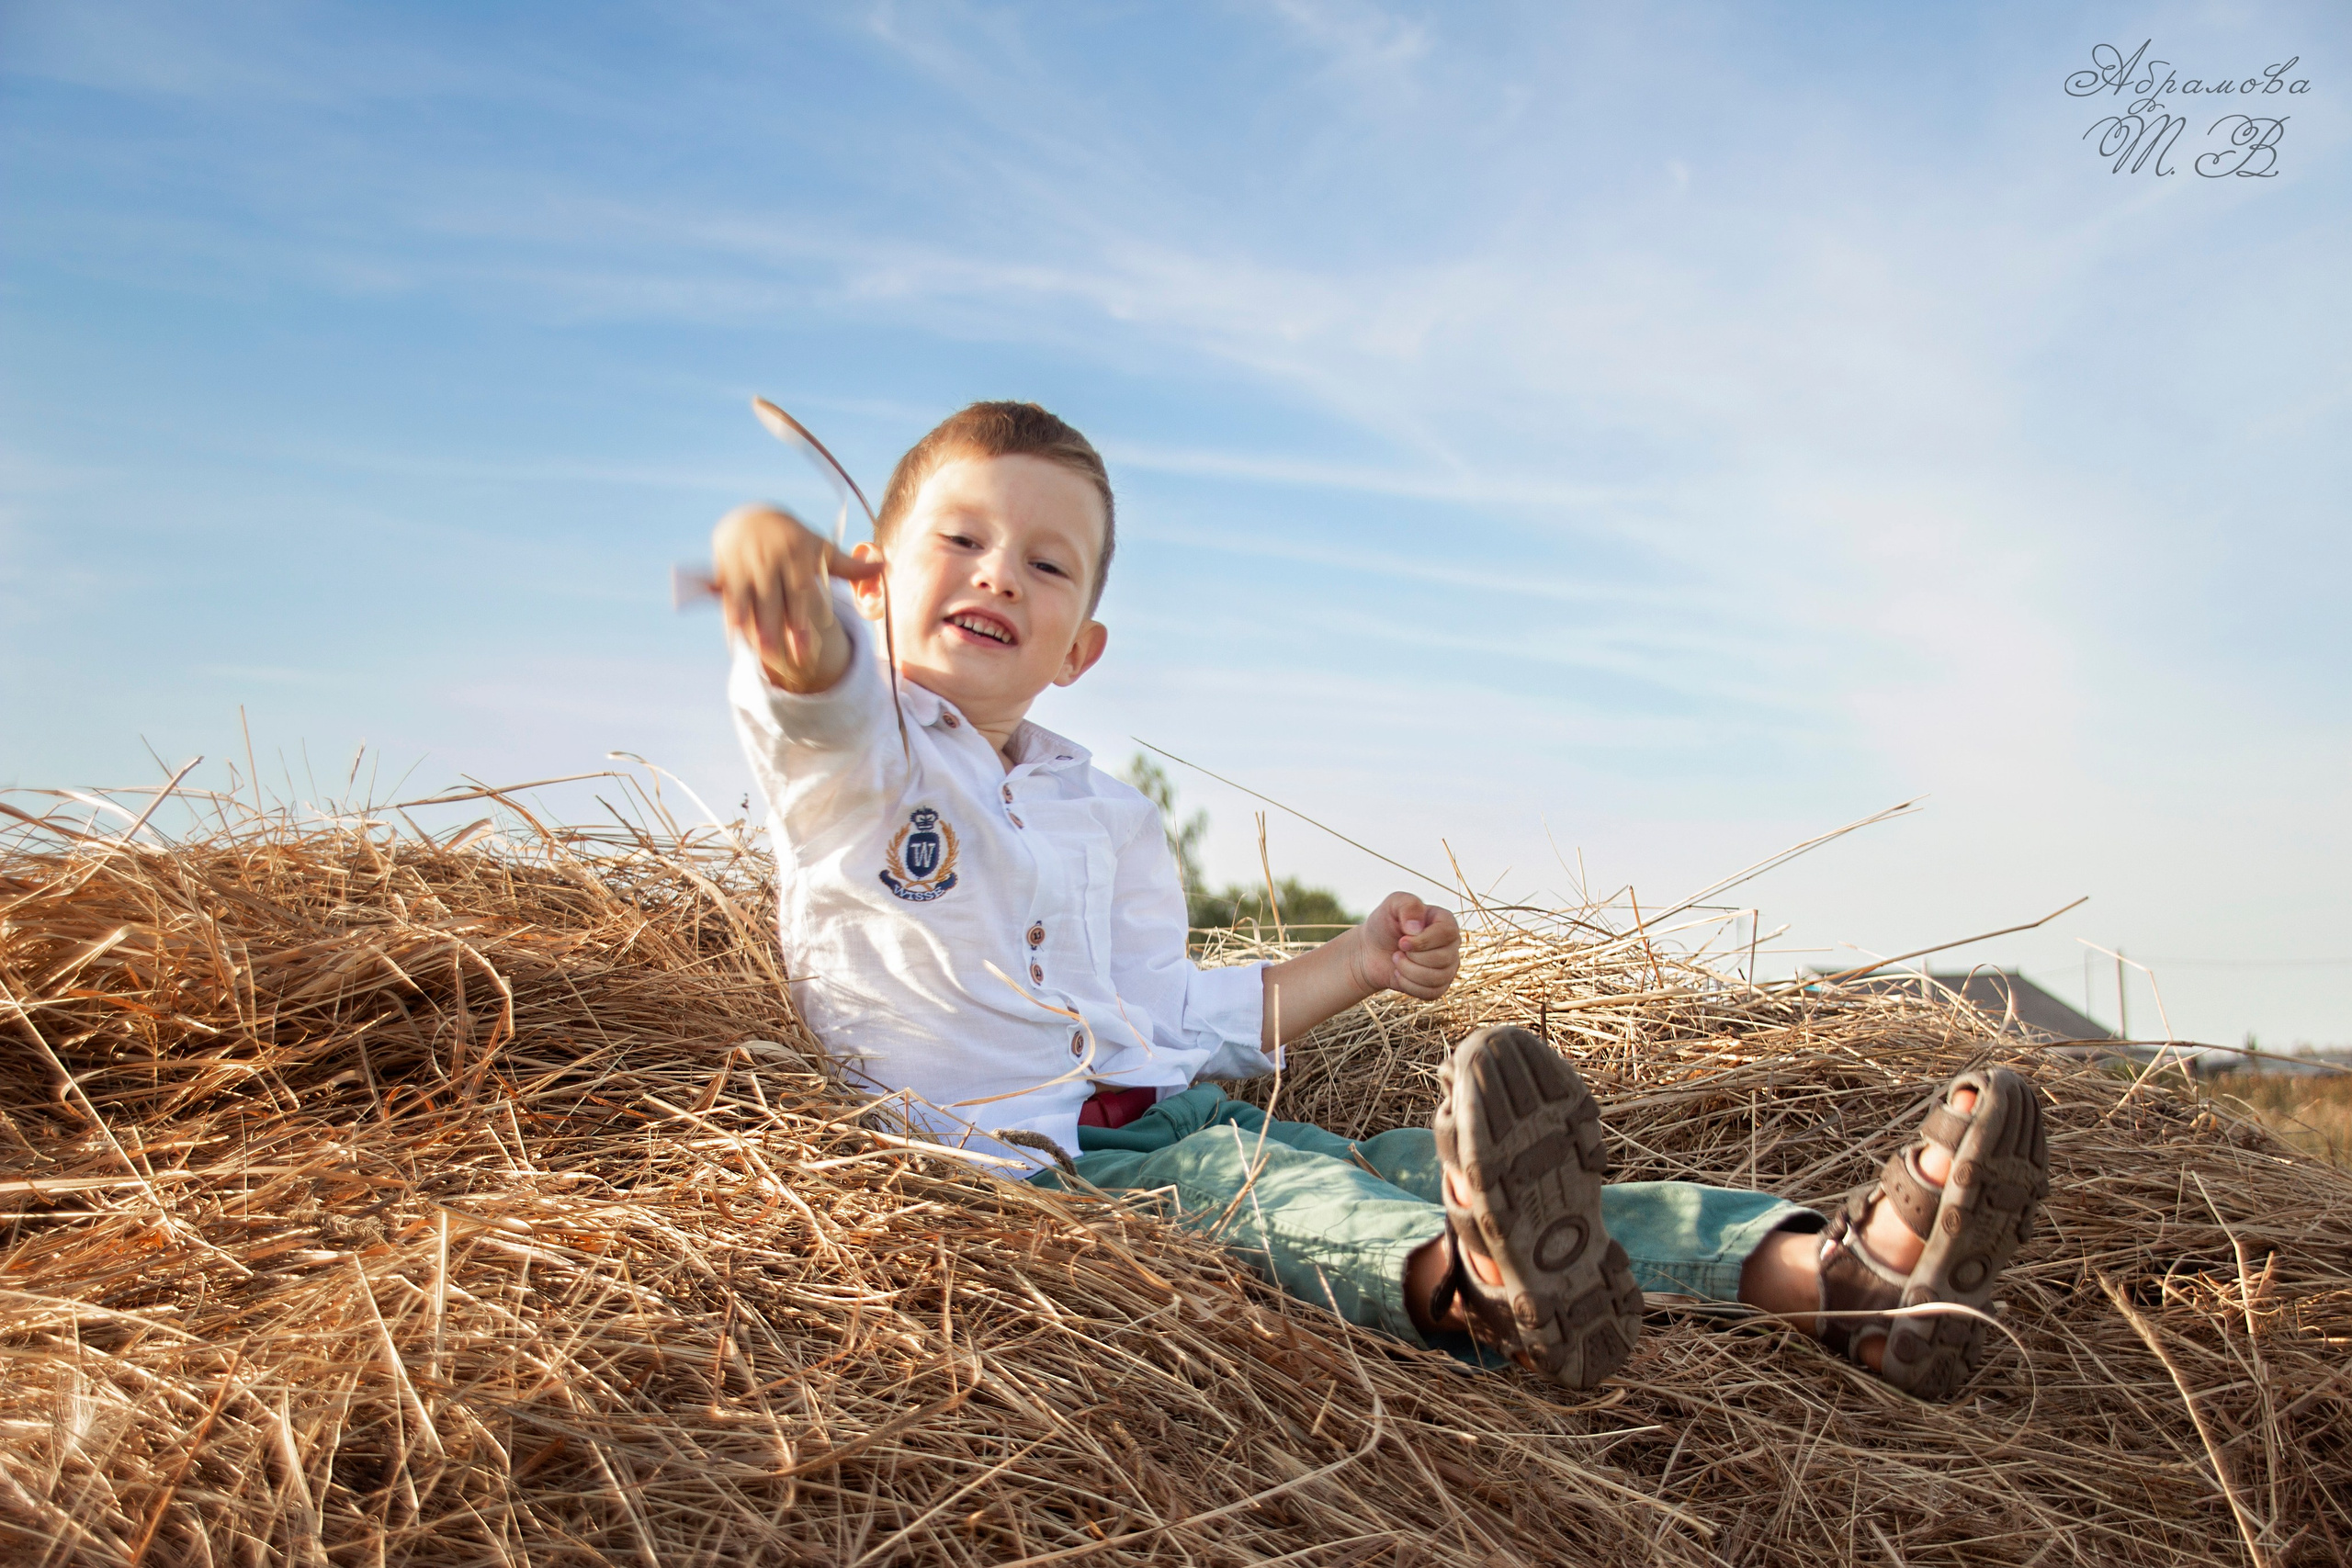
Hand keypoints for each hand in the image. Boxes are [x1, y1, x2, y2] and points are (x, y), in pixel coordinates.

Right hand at [711, 504, 883, 691]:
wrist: (755, 516)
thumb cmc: (795, 540)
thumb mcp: (821, 549)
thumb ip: (849, 566)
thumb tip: (885, 566)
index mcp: (796, 551)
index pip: (800, 591)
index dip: (801, 620)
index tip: (805, 650)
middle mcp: (770, 555)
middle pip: (773, 597)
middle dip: (775, 627)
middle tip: (778, 659)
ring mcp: (746, 559)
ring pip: (747, 596)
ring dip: (749, 622)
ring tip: (757, 652)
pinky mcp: (726, 565)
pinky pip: (725, 591)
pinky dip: (726, 610)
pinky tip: (732, 635)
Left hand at [1352, 892, 1460, 1000]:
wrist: (1370, 951)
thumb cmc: (1384, 924)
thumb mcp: (1392, 905)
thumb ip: (1407, 905)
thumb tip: (1416, 928)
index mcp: (1446, 921)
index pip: (1447, 933)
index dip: (1423, 941)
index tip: (1402, 940)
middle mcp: (1452, 944)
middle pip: (1443, 958)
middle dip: (1413, 957)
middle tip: (1398, 949)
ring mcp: (1448, 967)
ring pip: (1438, 978)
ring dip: (1408, 971)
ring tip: (1397, 960)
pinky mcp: (1439, 986)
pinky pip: (1432, 993)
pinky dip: (1409, 986)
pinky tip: (1400, 975)